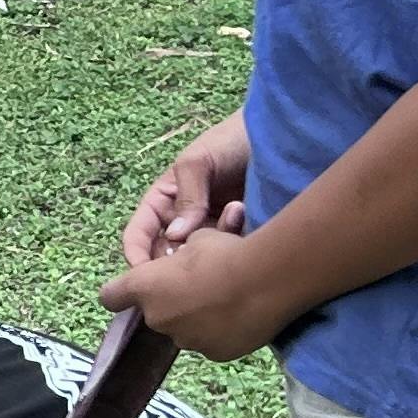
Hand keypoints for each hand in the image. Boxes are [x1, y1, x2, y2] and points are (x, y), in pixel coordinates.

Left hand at [98, 219, 296, 359]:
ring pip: (184, 330)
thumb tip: (186, 259)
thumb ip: (181, 253)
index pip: (110, 297)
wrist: (265, 281)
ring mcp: (186, 340)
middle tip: (199, 286)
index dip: (120, 292)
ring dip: (195, 319)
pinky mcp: (215, 354)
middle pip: (154, 314)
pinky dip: (220, 332)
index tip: (132, 287)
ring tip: (225, 301)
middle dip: (171, 303)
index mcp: (145, 288)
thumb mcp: (197, 239)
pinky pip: (210, 342)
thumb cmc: (224, 253)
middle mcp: (158, 319)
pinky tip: (239, 317)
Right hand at [121, 110, 251, 267]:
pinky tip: (245, 216)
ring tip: (234, 213)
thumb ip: (186, 197)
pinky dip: (233, 245)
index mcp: (164, 202)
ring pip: (198, 260)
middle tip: (195, 254)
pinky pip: (229, 256)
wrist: (281, 139)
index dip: (136, 256)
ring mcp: (213, 234)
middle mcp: (185, 223)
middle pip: (165, 257)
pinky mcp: (239, 240)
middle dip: (175, 264)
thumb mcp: (198, 162)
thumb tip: (175, 237)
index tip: (144, 277)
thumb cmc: (230, 142)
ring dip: (209, 247)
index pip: (139, 235)